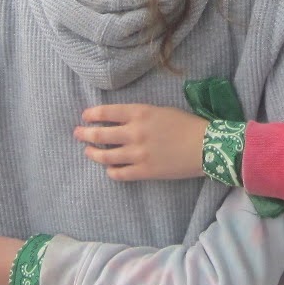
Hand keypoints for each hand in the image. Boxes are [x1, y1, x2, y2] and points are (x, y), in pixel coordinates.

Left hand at [73, 104, 209, 181]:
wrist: (206, 146)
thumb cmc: (186, 124)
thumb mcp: (160, 111)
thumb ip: (139, 115)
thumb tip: (120, 122)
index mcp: (139, 113)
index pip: (106, 112)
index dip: (92, 115)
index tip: (85, 117)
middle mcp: (134, 132)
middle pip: (100, 134)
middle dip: (85, 134)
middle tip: (77, 134)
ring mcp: (137, 153)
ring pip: (105, 156)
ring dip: (93, 153)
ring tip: (89, 152)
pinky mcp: (144, 171)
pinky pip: (118, 173)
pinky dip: (111, 171)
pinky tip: (110, 169)